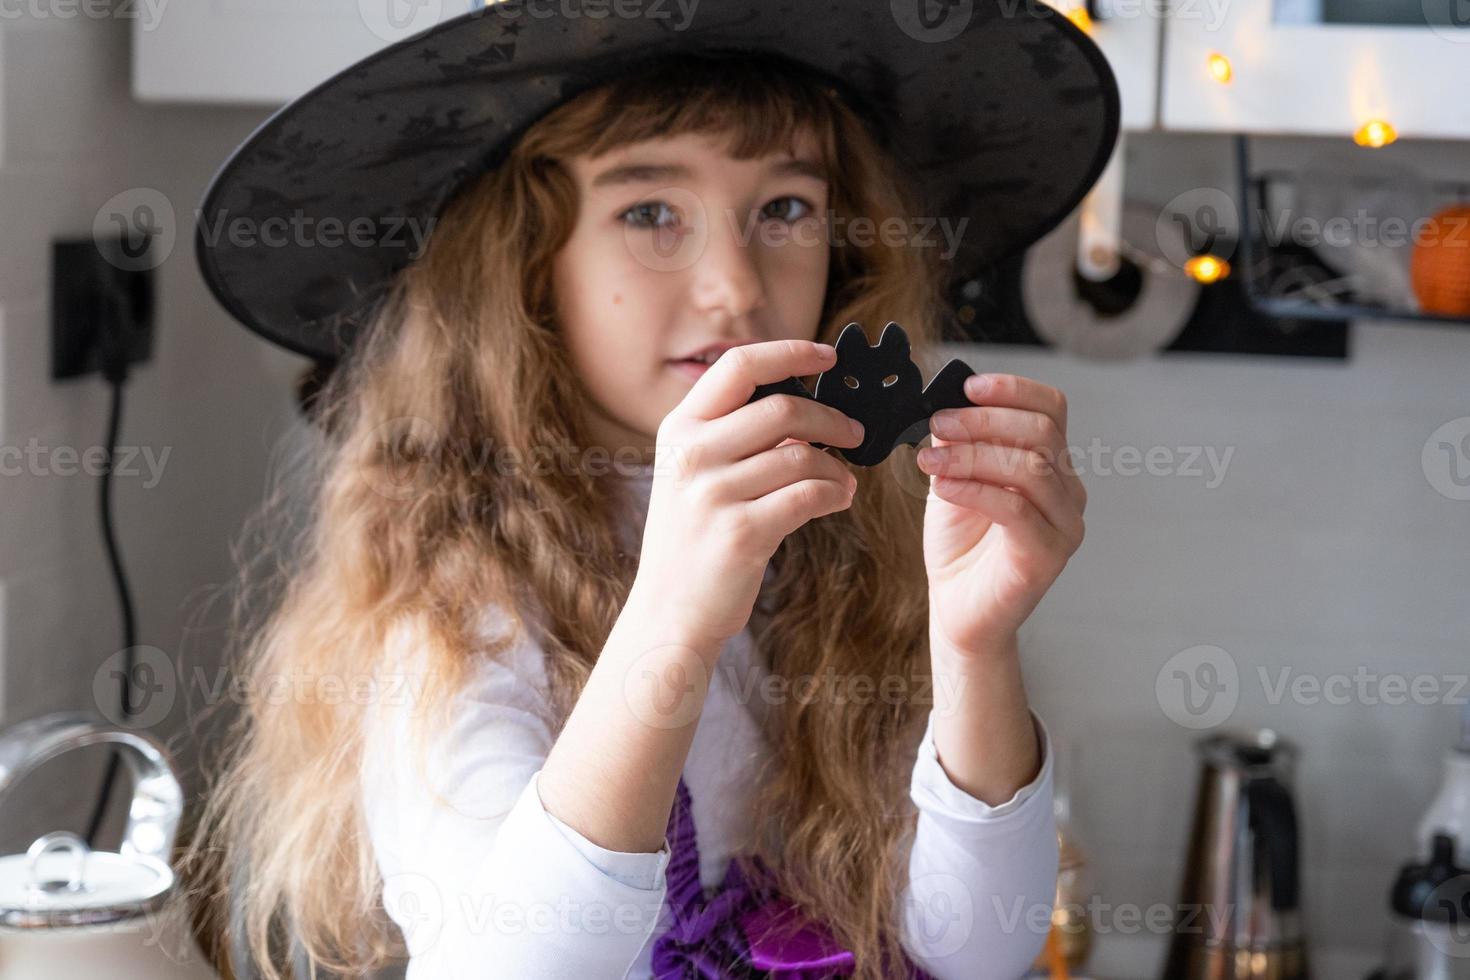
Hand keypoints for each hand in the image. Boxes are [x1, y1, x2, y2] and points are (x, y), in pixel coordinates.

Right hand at [634, 339, 864, 649]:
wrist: (669, 613)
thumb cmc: (693, 540)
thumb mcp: (694, 475)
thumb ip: (735, 436)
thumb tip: (805, 407)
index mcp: (679, 429)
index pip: (738, 365)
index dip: (790, 353)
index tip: (829, 357)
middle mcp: (692, 454)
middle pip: (782, 408)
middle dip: (831, 417)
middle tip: (855, 432)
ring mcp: (713, 493)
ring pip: (802, 455)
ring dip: (836, 466)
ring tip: (844, 480)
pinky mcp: (741, 532)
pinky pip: (809, 495)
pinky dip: (835, 493)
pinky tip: (838, 499)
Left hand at [915, 373, 1086, 656]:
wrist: (958, 608)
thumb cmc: (959, 544)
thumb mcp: (953, 477)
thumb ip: (957, 441)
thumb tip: (945, 400)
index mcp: (1051, 464)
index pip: (1051, 408)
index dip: (1012, 389)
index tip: (967, 386)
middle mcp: (1067, 490)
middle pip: (1041, 432)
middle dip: (983, 420)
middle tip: (936, 422)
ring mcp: (1064, 524)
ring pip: (1031, 467)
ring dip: (972, 454)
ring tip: (928, 459)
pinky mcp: (1048, 555)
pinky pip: (1016, 508)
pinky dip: (975, 489)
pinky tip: (941, 486)